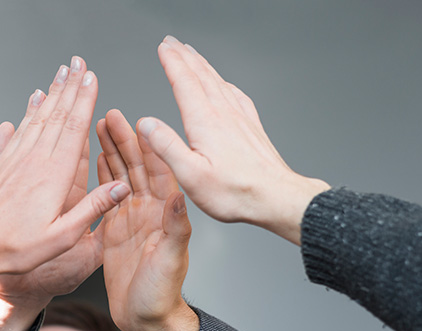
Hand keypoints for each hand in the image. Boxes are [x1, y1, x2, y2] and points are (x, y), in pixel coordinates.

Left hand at [0, 56, 129, 282]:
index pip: (74, 128)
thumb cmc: (16, 247)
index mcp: (54, 176)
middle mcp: (35, 160)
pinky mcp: (1, 165)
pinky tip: (31, 102)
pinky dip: (27, 113)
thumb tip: (122, 187)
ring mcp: (16, 160)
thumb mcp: (63, 236)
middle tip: (78, 63)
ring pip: (38, 118)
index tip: (92, 77)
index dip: (85, 100)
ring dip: (51, 93)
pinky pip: (18, 131)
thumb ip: (93, 208)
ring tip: (60, 73)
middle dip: (70, 86)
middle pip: (57, 115)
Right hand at [97, 109, 197, 330]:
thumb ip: (174, 227)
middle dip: (123, 140)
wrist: (146, 319)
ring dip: (110, 152)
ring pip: (120, 177)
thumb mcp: (171, 259)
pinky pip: (105, 197)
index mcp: (165, 214)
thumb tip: (177, 195)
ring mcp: (131, 219)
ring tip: (98, 126)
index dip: (147, 145)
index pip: (158, 170)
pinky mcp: (113, 230)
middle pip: (136, 167)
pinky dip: (99, 176)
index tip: (135, 121)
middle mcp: (148, 212)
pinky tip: (93, 158)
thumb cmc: (162, 293)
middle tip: (109, 115)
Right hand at [137, 36, 329, 244]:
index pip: (184, 82)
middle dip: (185, 56)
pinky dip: (224, 82)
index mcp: (205, 122)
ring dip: (203, 65)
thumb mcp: (190, 174)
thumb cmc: (235, 192)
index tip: (163, 47)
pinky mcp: (252, 127)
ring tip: (193, 55)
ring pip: (218, 81)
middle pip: (201, 75)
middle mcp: (224, 114)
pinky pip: (236, 95)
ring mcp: (241, 118)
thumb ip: (166, 146)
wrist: (276, 198)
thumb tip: (145, 123)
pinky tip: (224, 85)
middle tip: (173, 42)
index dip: (172, 62)